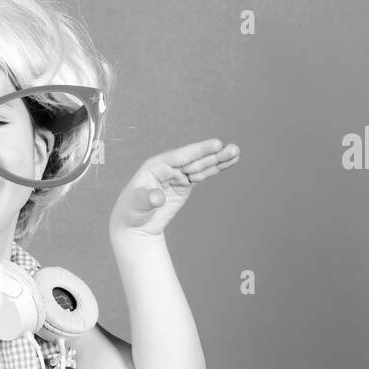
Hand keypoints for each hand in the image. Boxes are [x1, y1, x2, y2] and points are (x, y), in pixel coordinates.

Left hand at [109, 138, 239, 240]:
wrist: (134, 224)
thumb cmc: (131, 212)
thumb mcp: (137, 206)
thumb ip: (147, 199)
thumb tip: (157, 197)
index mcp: (155, 166)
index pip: (180, 156)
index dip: (198, 151)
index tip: (216, 144)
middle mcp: (168, 167)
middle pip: (194, 159)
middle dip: (213, 154)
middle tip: (233, 149)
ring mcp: (177, 175)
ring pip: (201, 165)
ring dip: (219, 160)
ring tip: (236, 152)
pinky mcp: (184, 184)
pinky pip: (202, 174)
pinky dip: (215, 169)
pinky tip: (229, 162)